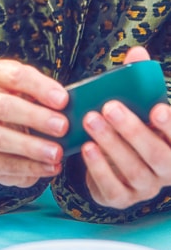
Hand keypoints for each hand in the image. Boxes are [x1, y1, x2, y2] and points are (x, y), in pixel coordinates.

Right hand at [0, 59, 68, 187]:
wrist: (13, 135)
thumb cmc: (34, 108)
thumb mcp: (43, 96)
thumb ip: (56, 99)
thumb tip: (83, 107)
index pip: (13, 75)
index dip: (39, 87)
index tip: (63, 99)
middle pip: (2, 106)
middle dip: (34, 117)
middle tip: (63, 127)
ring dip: (30, 146)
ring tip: (57, 153)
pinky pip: (1, 164)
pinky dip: (28, 167)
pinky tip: (50, 167)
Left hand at [82, 46, 170, 208]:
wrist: (109, 162)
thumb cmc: (127, 126)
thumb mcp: (134, 103)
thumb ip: (137, 78)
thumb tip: (137, 51)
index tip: (156, 108)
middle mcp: (166, 170)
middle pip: (157, 156)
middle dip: (133, 130)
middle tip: (109, 107)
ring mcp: (145, 188)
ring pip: (134, 170)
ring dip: (111, 143)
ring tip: (90, 120)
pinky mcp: (121, 198)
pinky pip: (113, 188)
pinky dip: (99, 168)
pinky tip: (87, 147)